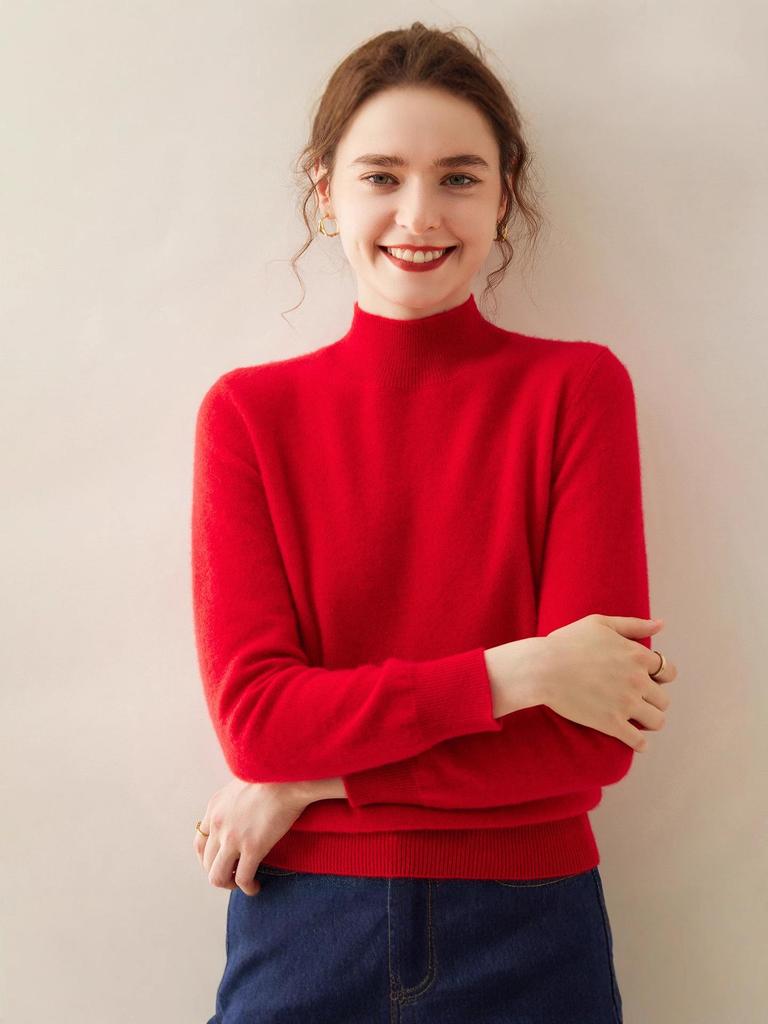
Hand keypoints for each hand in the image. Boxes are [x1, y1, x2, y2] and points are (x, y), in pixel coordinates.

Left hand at [193, 778, 309, 894]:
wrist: (288, 777)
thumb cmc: (273, 776)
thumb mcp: (242, 784)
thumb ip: (235, 802)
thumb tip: (243, 811)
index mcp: (214, 807)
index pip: (199, 841)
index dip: (207, 858)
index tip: (220, 862)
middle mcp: (218, 824)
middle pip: (206, 862)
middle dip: (219, 873)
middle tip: (234, 875)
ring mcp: (232, 838)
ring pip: (217, 876)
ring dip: (228, 884)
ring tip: (242, 884)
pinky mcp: (252, 848)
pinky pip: (242, 879)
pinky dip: (248, 888)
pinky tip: (256, 886)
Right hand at [540, 614, 677, 751]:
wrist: (543, 668)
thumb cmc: (567, 643)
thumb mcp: (600, 624)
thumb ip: (633, 625)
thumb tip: (661, 625)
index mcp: (637, 655)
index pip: (667, 672)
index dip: (658, 677)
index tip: (645, 680)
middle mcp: (638, 680)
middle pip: (663, 699)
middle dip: (653, 701)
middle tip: (637, 701)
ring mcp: (626, 703)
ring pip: (657, 721)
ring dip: (649, 721)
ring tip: (636, 720)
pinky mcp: (612, 723)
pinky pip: (639, 741)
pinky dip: (639, 743)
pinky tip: (633, 740)